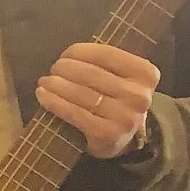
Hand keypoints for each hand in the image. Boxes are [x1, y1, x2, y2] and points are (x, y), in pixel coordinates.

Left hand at [36, 42, 159, 159]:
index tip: (64, 55)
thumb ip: (105, 61)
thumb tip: (69, 54)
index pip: (106, 54)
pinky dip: (55, 103)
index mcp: (146, 74)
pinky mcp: (108, 135)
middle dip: (65, 68)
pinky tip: (43, 96)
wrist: (124, 138)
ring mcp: (125, 118)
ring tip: (45, 82)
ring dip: (56, 85)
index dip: (79, 52)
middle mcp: (139, 96)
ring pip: (81, 93)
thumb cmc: (117, 100)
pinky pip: (74, 113)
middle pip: (91, 74)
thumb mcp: (122, 76)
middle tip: (53, 69)